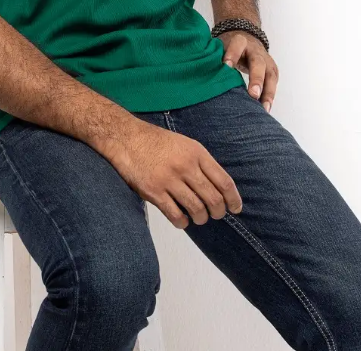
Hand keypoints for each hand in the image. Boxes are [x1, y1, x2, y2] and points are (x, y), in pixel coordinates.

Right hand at [107, 118, 242, 228]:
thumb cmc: (155, 141)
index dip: (233, 199)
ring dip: (200, 218)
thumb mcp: (184, 144)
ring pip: (196, 209)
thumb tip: (218, 188)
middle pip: (213, 199)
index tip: (235, 208)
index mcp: (196, 152)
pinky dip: (182, 221)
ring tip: (198, 217)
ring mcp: (169, 180)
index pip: (224, 182)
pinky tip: (181, 219)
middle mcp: (185, 166)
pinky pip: (175, 215)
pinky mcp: (153, 192)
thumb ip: (200, 162)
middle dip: (218, 212)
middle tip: (215, 215)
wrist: (125, 138)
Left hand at [217, 30, 278, 112]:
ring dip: (267, 93)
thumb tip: (199, 74)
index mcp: (240, 41)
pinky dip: (269, 97)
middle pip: (258, 63)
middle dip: (256, 79)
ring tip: (263, 108)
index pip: (237, 45)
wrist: (247, 39)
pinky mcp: (272, 72)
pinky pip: (273, 85)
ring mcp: (266, 61)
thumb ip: (215, 57)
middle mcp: (255, 51)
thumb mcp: (221, 46)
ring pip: (270, 76)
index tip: (226, 66)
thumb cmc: (228, 47)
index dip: (232, 55)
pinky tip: (265, 110)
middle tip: (253, 94)